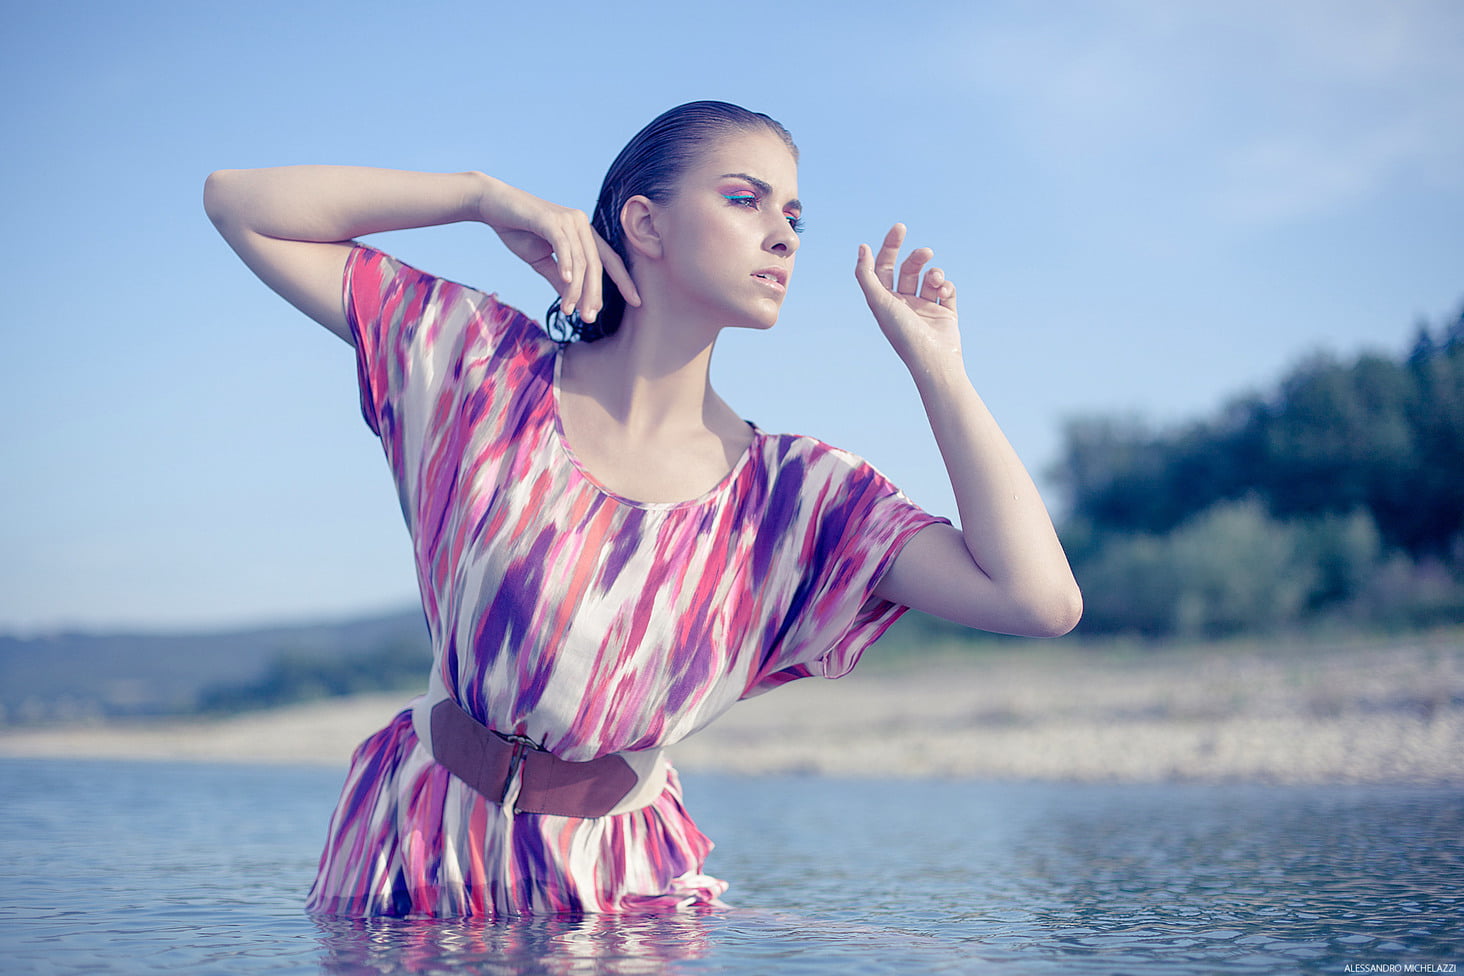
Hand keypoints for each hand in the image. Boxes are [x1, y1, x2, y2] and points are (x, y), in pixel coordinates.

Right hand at [477, 178, 640, 322]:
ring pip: (580, 261)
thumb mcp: (542, 260)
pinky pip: (563, 246)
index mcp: (583, 233)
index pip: (608, 260)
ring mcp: (568, 220)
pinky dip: (566, 266)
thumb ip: (559, 279)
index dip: (623, 280)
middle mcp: (581, 224)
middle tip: (590, 318)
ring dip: (576, 289)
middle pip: (597, 265)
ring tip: (570, 310)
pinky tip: (566, 284)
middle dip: (595, 294)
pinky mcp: (551, 219)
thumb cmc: (518, 230)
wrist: (492, 206)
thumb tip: (573, 302)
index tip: (637, 301)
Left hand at [854, 223, 960, 368]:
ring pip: (930, 277)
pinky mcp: (946, 313)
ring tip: (936, 280)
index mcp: (885, 301)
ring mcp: (925, 308)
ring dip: (934, 273)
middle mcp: (904, 304)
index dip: (889, 247)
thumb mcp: (879, 302)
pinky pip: (947, 289)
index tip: (899, 229)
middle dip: (917, 257)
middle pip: (909, 269)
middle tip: (926, 252)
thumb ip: (866, 275)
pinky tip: (944, 294)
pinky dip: (946, 286)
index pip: (884, 267)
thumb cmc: (902, 333)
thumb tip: (862, 247)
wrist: (933, 359)